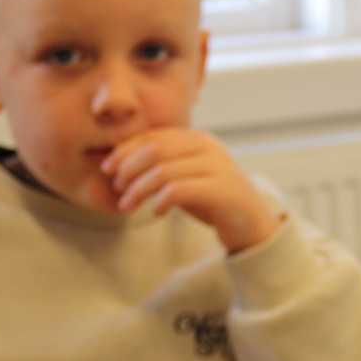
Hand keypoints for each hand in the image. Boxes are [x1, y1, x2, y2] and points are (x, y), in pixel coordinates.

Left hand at [101, 128, 281, 252]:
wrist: (253, 225)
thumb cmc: (215, 202)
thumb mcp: (187, 178)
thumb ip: (164, 167)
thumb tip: (122, 167)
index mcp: (198, 139)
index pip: (153, 136)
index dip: (126, 150)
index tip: (107, 167)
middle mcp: (208, 147)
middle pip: (155, 149)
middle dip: (129, 168)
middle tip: (117, 187)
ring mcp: (217, 167)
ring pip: (163, 171)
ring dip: (139, 189)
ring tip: (128, 205)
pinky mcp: (221, 190)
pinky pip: (179, 190)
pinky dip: (161, 201)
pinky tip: (157, 212)